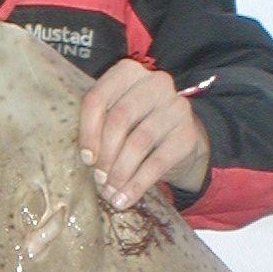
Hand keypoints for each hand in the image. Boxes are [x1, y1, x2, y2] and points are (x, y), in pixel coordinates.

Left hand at [79, 60, 209, 209]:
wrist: (180, 141)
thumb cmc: (137, 127)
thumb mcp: (116, 119)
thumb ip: (98, 126)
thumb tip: (84, 160)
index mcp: (128, 73)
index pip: (98, 98)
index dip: (88, 131)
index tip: (86, 158)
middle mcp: (155, 83)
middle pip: (119, 118)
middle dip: (105, 153)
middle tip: (99, 178)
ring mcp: (176, 106)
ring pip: (139, 141)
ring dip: (120, 172)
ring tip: (111, 191)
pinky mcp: (188, 134)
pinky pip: (158, 162)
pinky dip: (138, 184)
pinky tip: (126, 198)